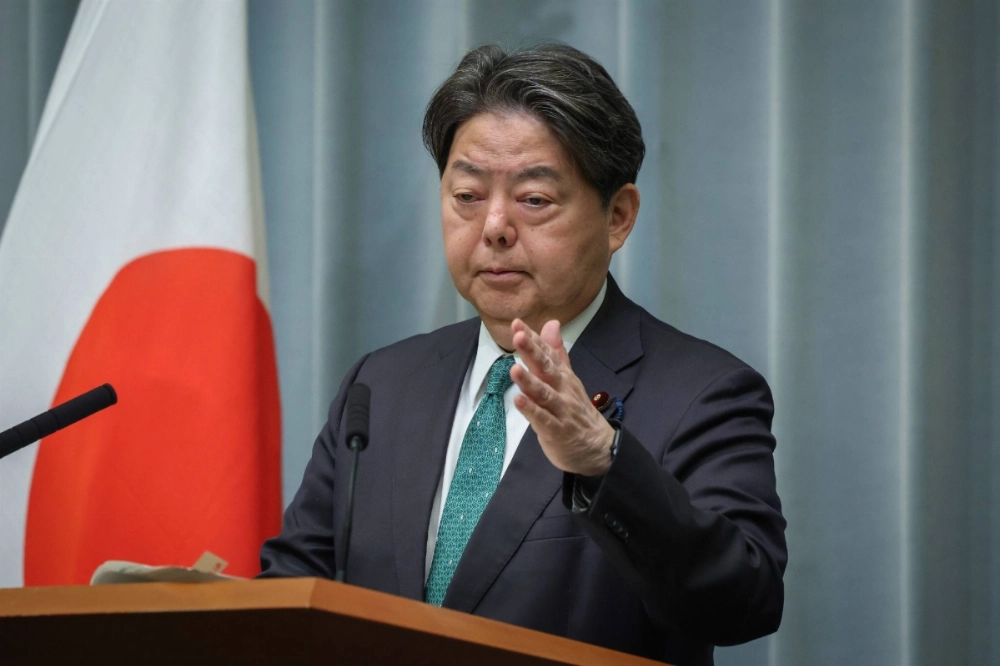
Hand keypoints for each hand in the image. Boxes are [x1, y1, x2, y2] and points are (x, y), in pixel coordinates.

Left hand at [509, 318, 614, 475]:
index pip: (547, 353)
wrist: (597, 447)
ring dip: (529, 381)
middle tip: (518, 336)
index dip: (532, 338)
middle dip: (532, 352)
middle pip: (546, 368)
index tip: (517, 324)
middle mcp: (562, 389)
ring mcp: (560, 410)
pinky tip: (519, 400)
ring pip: (544, 393)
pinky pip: (543, 419)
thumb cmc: (575, 410)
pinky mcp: (556, 430)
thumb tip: (551, 323)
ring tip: (514, 369)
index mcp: (563, 376)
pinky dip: (531, 410)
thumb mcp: (567, 378)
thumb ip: (556, 352)